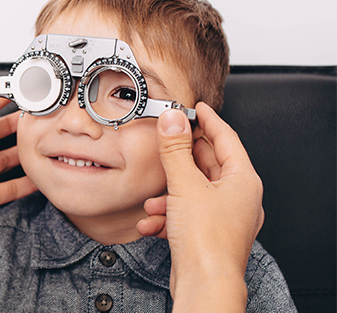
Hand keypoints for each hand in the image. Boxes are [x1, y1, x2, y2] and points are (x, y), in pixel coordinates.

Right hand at [136, 102, 263, 310]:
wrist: (205, 285)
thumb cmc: (206, 241)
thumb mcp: (185, 185)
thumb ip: (175, 150)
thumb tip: (173, 120)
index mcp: (243, 180)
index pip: (227, 138)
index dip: (209, 120)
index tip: (198, 108)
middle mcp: (238, 197)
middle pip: (208, 164)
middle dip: (181, 158)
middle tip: (167, 142)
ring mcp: (224, 217)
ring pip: (193, 191)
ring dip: (169, 193)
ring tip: (154, 199)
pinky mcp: (208, 234)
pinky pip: (187, 214)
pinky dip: (169, 215)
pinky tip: (151, 222)